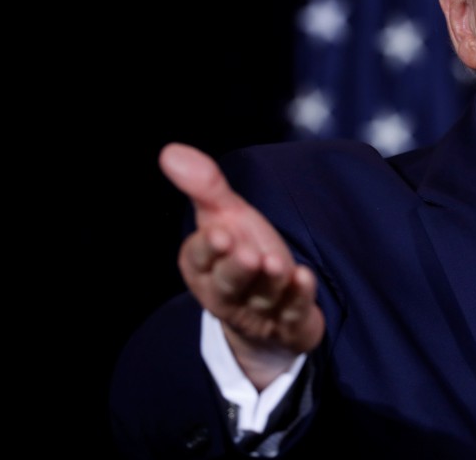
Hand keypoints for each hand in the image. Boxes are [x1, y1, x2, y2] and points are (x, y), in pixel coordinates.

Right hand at [159, 142, 325, 387]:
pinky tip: (305, 277)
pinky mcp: (290, 324)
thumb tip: (171, 151)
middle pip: (228, 284)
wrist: (272, 305)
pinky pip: (294, 313)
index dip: (208, 249)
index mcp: (203, 268)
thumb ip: (204, 187)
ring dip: (270, 281)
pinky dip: (299, 297)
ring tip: (277, 263)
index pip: (198, 259)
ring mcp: (260, 312)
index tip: (219, 233)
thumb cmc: (243, 252)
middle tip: (248, 254)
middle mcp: (226, 293)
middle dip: (236, 270)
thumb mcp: (225, 216)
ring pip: (262, 298)